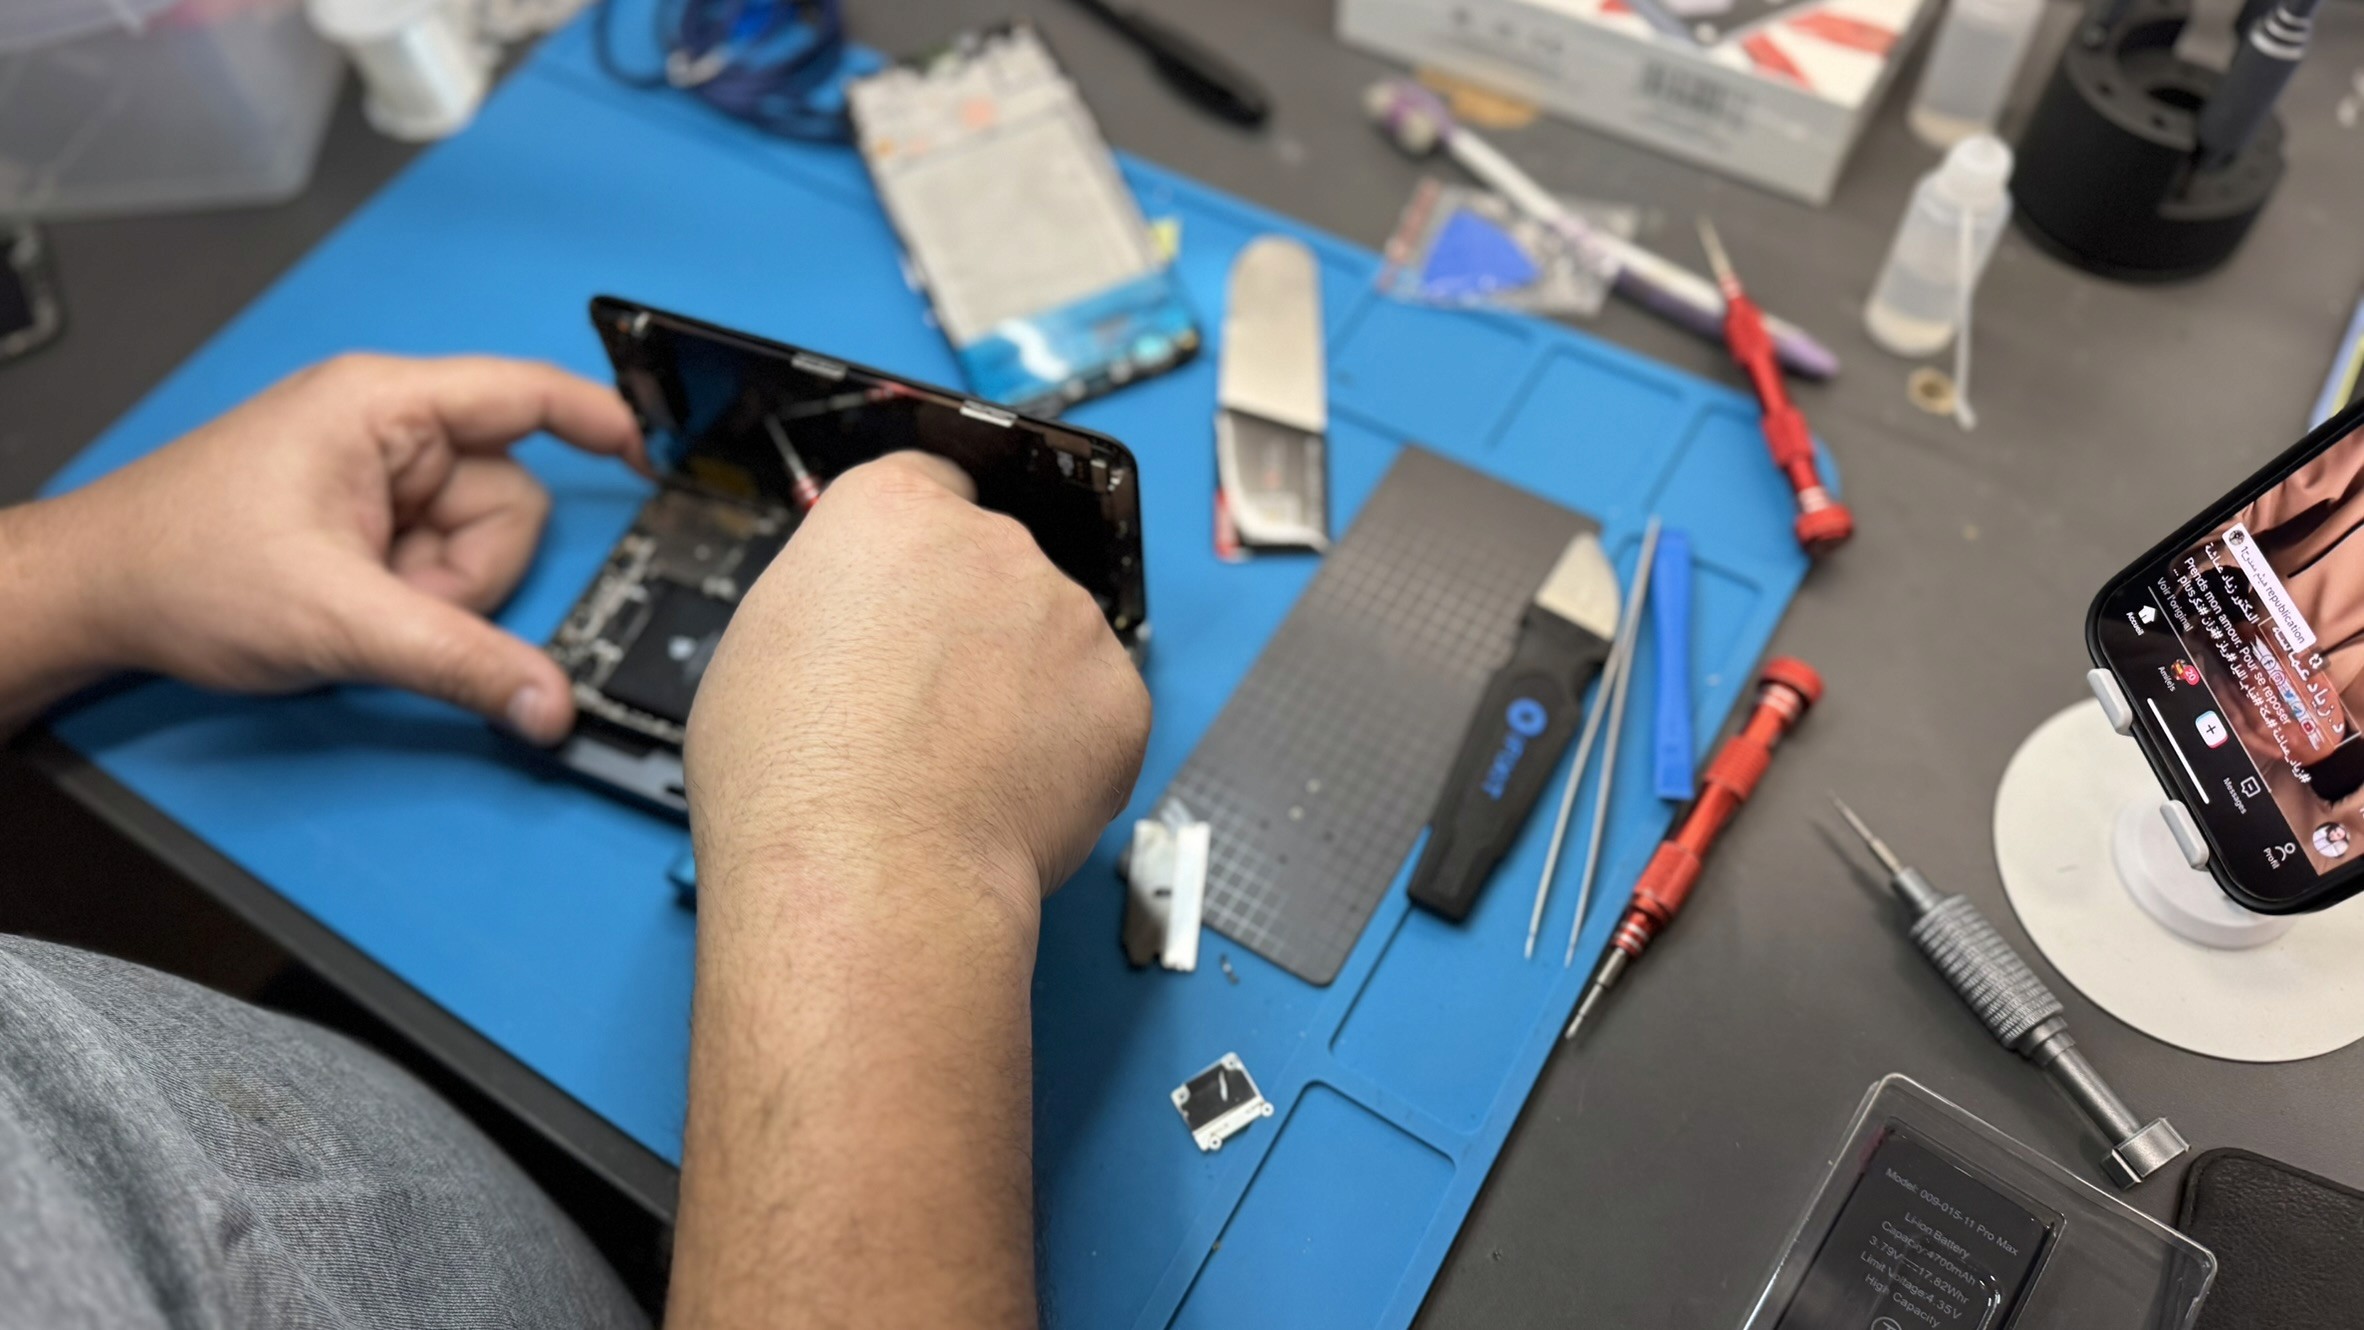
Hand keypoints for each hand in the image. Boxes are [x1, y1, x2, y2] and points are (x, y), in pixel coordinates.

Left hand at [15, 353, 641, 742]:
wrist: (91, 597)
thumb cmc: (182, 567)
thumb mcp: (338, 620)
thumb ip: (458, 661)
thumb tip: (550, 705)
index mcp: (382, 407)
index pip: (524, 394)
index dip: (599, 420)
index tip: (654, 454)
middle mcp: (387, 430)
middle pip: (509, 497)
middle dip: (471, 571)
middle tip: (399, 600)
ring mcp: (376, 478)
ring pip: (479, 543)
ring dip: (441, 594)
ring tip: (363, 610)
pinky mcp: (366, 522)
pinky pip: (441, 565)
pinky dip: (417, 600)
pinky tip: (360, 611)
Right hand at [684, 452, 1151, 914]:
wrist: (869, 867)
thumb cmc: (789, 775)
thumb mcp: (759, 645)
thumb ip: (832, 602)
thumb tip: (857, 624)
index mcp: (891, 510)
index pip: (929, 484)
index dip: (920, 549)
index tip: (917, 587)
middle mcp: (991, 542)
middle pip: (995, 566)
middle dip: (973, 626)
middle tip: (925, 707)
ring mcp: (1066, 615)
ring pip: (1053, 639)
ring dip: (1025, 685)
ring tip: (961, 764)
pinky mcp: (1119, 692)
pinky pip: (1097, 710)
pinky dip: (1069, 746)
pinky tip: (1009, 791)